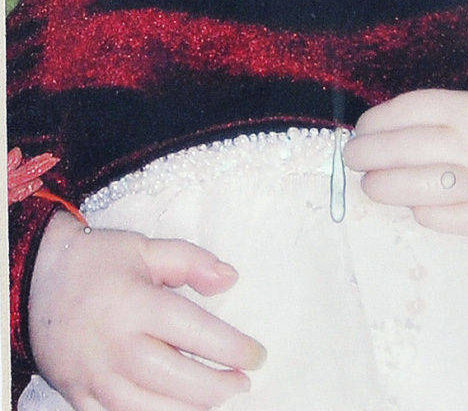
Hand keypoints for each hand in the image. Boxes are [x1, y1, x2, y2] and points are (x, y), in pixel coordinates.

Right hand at [29, 212, 265, 410]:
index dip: (231, 348)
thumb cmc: (95, 262)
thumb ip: (190, 262)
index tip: (256, 355)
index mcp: (136, 306)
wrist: (34, 281)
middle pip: (177, 379)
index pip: (195, 333)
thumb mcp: (145, 248)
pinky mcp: (80, 397)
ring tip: (216, 401)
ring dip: (190, 410)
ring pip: (151, 409)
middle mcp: (117, 348)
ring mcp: (96, 378)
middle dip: (217, 387)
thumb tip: (230, 279)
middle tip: (242, 382)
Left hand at [343, 86, 467, 236]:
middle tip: (352, 157)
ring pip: (421, 188)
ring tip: (371, 184)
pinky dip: (423, 213)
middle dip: (370, 153)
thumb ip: (444, 110)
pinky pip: (446, 220)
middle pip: (409, 148)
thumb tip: (385, 128)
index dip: (379, 120)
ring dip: (385, 186)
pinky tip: (412, 205)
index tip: (361, 128)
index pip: (413, 110)